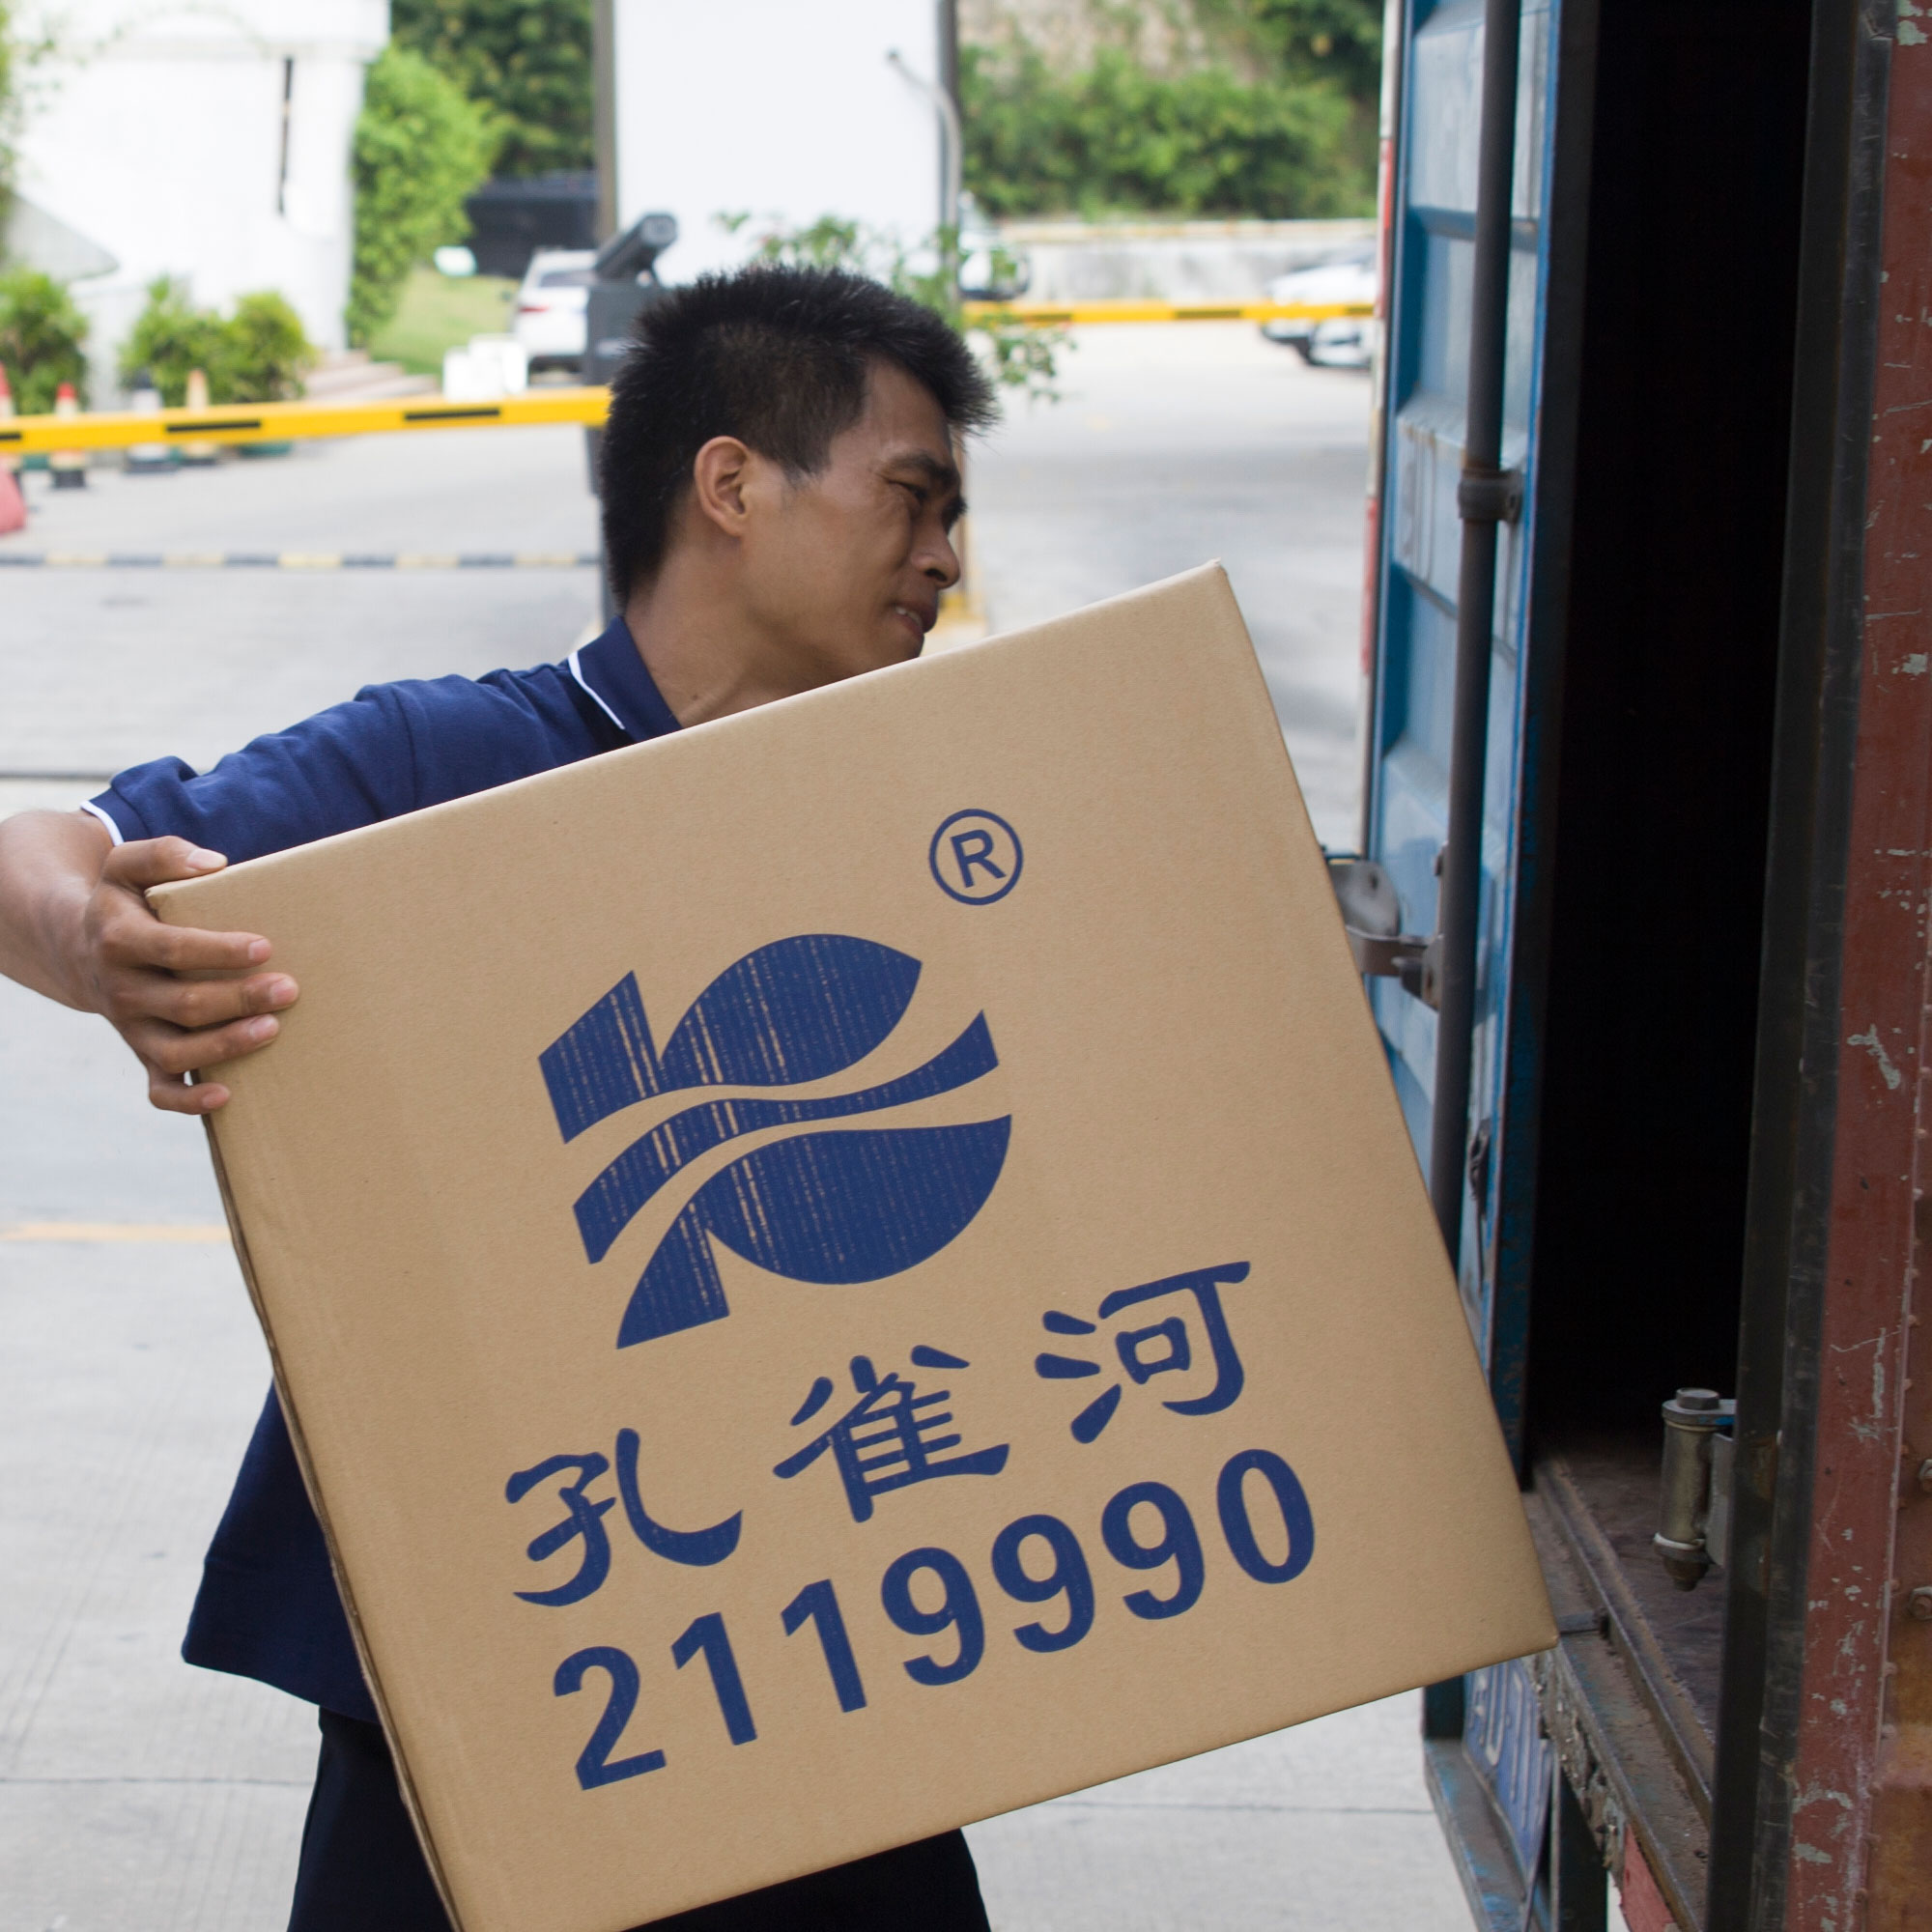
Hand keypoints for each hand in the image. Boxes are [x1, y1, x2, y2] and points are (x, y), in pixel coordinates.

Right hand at [79, 837, 297, 1113]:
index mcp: (120, 941)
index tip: (265, 945)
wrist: (82, 948)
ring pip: (175, 1052)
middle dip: (239, 998)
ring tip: (273, 1029)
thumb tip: (215, 863)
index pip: (172, 949)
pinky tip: (228, 1095)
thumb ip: (164, 854)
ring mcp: (133, 1028)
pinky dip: (188, 1101)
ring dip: (226, 1045)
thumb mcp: (127, 865)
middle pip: (183, 1004)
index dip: (219, 950)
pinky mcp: (143, 1055)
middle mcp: (123, 991)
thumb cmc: (125, 903)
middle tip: (291, 988)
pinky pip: (160, 1090)